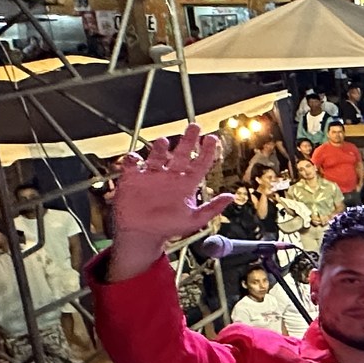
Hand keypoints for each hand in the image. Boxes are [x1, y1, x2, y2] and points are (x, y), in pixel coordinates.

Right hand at [110, 125, 235, 244]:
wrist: (143, 235)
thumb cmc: (168, 228)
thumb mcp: (194, 220)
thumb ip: (213, 208)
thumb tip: (232, 197)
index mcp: (185, 184)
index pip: (199, 163)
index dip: (207, 151)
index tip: (212, 138)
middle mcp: (170, 177)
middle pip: (181, 154)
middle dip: (188, 140)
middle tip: (195, 127)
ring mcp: (151, 176)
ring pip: (157, 155)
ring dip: (160, 148)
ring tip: (164, 142)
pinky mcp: (133, 179)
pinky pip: (131, 164)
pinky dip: (132, 159)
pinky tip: (135, 159)